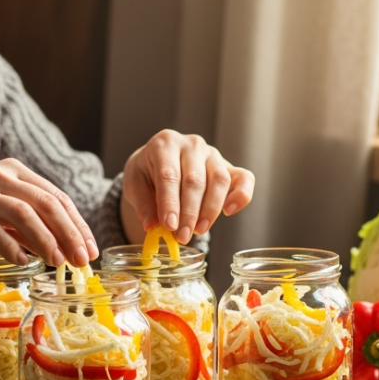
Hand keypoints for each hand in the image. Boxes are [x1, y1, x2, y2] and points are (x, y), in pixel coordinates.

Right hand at [0, 158, 98, 266]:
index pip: (55, 196)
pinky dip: (10, 247)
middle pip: (45, 203)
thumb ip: (26, 222)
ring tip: (58, 263)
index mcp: (11, 171)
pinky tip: (24, 263)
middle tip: (82, 260)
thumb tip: (64, 246)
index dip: (77, 224)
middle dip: (69, 233)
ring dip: (45, 240)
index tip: (91, 249)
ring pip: (22, 214)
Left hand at [121, 130, 254, 244]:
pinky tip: (229, 211)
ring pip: (219, 180)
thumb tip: (153, 226)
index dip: (170, 202)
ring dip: (210, 210)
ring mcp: (213, 154)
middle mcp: (192, 144)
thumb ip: (142, 204)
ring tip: (198, 230)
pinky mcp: (229, 166)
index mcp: (165, 143)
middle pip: (195, 180)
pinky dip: (241, 195)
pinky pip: (244, 178)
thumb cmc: (147, 172)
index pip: (169, 175)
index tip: (169, 226)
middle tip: (182, 236)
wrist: (159, 161)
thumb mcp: (134, 184)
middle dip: (189, 212)